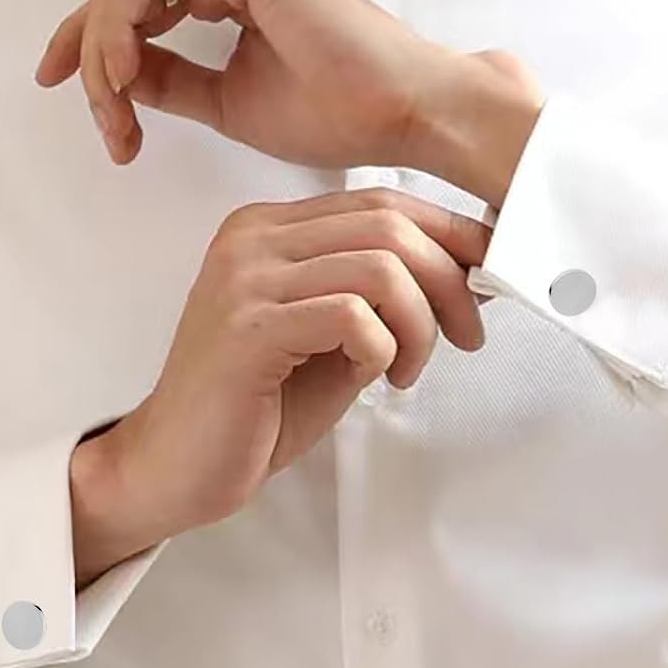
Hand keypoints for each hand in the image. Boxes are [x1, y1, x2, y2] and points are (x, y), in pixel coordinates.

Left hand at [33, 0, 544, 206]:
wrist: (400, 111)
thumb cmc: (339, 112)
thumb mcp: (227, 104)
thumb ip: (173, 82)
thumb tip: (120, 79)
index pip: (141, 10)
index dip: (94, 54)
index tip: (83, 106)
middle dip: (92, 63)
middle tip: (102, 126)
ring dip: (102, 56)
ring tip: (115, 115)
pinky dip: (119, 29)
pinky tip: (121, 78)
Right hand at [76, 187, 493, 556]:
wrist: (178, 466)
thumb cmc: (255, 408)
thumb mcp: (334, 339)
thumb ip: (383, 300)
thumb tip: (463, 275)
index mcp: (270, 230)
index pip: (381, 202)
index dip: (451, 234)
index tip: (489, 273)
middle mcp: (252, 239)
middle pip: (389, 225)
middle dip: (449, 283)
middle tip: (464, 336)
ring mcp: (246, 278)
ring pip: (380, 267)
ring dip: (419, 325)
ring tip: (406, 369)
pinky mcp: (249, 326)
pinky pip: (351, 315)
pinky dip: (383, 349)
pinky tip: (373, 377)